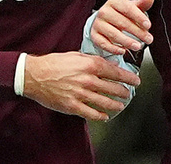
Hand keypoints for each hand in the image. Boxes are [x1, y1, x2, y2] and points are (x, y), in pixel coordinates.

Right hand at [22, 51, 141, 120]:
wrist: (35, 75)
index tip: (135, 80)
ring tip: (120, 105)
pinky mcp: (72, 105)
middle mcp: (87, 80)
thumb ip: (93, 60)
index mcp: (90, 65)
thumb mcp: (76, 55)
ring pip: (104, 102)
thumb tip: (109, 64)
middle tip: (128, 93)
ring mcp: (80, 94)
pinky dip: (100, 115)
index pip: (115, 72)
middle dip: (124, 91)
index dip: (128, 77)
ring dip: (115, 104)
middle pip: (113, 88)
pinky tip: (105, 115)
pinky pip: (90, 113)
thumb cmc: (54, 63)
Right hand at [90, 0, 153, 54]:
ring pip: (113, 34)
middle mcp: (104, 12)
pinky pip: (104, 44)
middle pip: (122, 23)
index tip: (148, 25)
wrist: (106, 20)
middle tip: (148, 39)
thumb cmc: (121, 13)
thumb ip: (142, 4)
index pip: (128, 9)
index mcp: (114, 2)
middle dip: (137, 32)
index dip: (139, 17)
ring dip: (127, 42)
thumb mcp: (132, 7)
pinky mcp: (95, 35)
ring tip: (138, 46)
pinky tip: (123, 51)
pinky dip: (114, 49)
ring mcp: (98, 24)